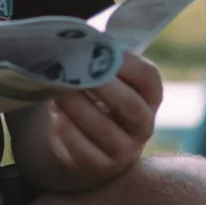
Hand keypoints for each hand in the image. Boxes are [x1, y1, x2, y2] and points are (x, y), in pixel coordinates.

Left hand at [28, 52, 162, 189]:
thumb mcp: (108, 79)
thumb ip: (102, 60)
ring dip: (78, 109)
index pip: (147, 78)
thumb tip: (82, 38)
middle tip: (76, 71)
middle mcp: (144, 125)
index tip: (100, 47)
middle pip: (131, 107)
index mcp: (150, 97)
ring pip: (104, 130)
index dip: (126, 62)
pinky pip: (83, 152)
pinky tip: (55, 115)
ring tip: (57, 91)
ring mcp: (124, 150)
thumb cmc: (97, 98)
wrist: (88, 141)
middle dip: (102, 87)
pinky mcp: (100, 166)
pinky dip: (67, 132)